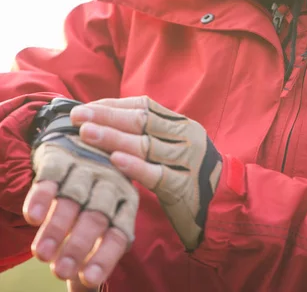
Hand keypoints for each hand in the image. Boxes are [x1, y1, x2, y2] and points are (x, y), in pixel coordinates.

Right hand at [23, 113, 138, 287]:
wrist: (80, 142)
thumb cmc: (92, 196)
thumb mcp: (100, 223)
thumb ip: (94, 255)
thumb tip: (86, 290)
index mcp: (125, 202)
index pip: (120, 232)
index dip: (105, 256)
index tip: (89, 279)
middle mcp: (110, 183)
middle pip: (96, 215)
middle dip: (78, 244)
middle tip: (60, 270)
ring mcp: (86, 167)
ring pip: (73, 197)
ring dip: (57, 226)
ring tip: (42, 254)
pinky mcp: (62, 156)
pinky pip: (51, 176)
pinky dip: (42, 196)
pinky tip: (32, 218)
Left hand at [71, 96, 222, 249]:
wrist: (224, 205)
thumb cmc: (188, 174)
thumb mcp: (173, 147)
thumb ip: (148, 133)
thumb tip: (104, 119)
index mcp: (180, 124)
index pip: (144, 107)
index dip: (113, 105)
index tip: (86, 107)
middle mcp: (185, 137)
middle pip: (142, 122)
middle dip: (107, 117)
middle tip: (79, 116)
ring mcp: (186, 161)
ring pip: (146, 145)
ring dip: (113, 137)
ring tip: (86, 133)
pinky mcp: (184, 187)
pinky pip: (157, 174)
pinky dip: (134, 166)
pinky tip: (114, 159)